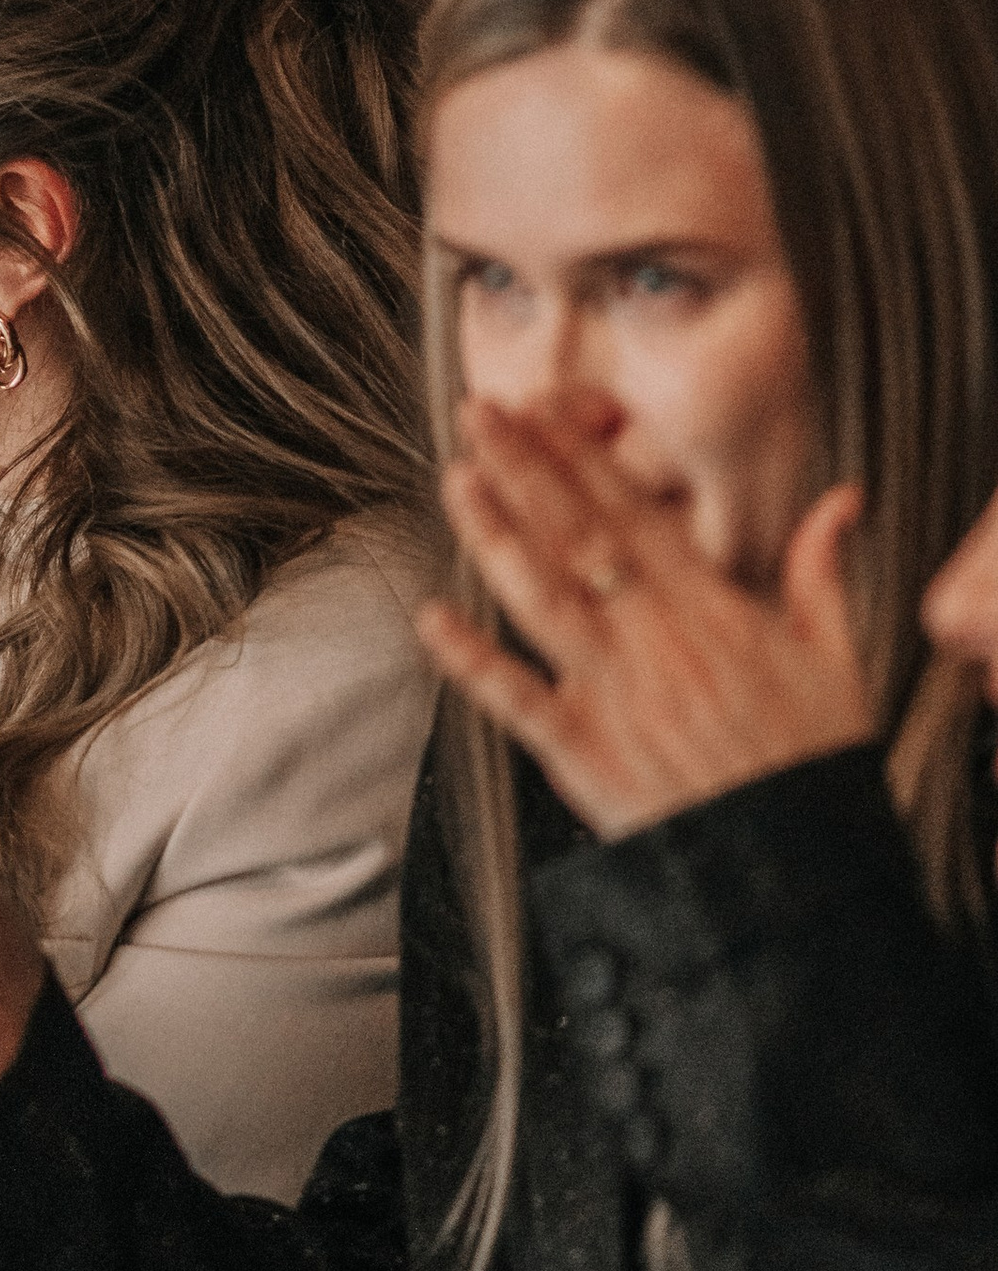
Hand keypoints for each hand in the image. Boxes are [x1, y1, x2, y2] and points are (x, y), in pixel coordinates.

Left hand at [416, 394, 870, 838]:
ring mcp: (613, 694)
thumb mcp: (836, 660)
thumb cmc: (811, 763)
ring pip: (540, 597)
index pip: (636, 512)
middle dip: (525, 468)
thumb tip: (841, 500)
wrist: (794, 863)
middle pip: (578, 536)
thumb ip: (821, 573)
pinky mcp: (582, 753)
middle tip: (478, 412)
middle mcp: (654, 640)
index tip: (544, 407)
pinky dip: (469, 661)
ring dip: (493, 536)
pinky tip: (429, 619)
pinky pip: (515, 699)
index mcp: (711, 610)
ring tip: (455, 479)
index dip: (584, 455)